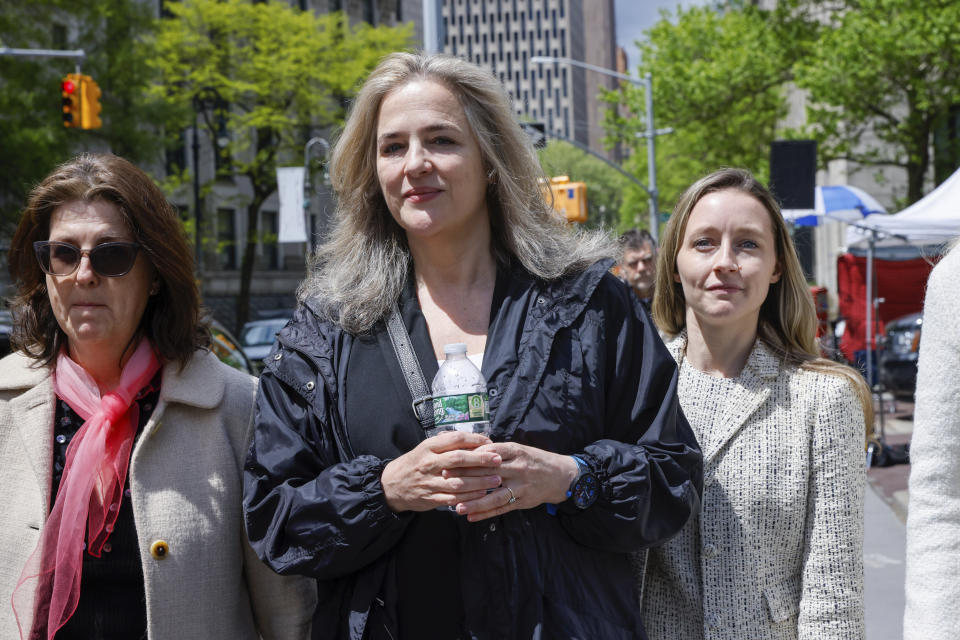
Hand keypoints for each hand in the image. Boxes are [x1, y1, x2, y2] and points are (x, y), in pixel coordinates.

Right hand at [381, 431, 503, 512]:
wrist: (391, 485)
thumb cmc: (414, 463)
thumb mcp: (425, 448)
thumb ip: (446, 443)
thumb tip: (472, 438)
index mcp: (428, 447)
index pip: (455, 439)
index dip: (474, 439)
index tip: (489, 443)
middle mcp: (429, 463)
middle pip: (459, 459)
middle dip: (481, 460)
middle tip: (498, 460)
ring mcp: (429, 482)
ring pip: (458, 482)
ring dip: (479, 481)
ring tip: (496, 480)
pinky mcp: (430, 498)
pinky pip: (453, 498)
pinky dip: (469, 497)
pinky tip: (481, 494)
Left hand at [449, 442, 578, 521]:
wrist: (561, 476)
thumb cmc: (534, 460)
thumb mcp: (518, 449)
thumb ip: (497, 451)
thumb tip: (470, 449)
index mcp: (515, 451)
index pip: (488, 453)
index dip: (469, 457)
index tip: (450, 459)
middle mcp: (518, 468)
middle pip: (488, 473)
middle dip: (465, 477)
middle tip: (445, 480)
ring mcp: (521, 486)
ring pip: (494, 495)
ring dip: (474, 502)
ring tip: (456, 507)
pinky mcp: (523, 501)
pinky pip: (502, 508)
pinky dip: (486, 513)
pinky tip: (471, 517)